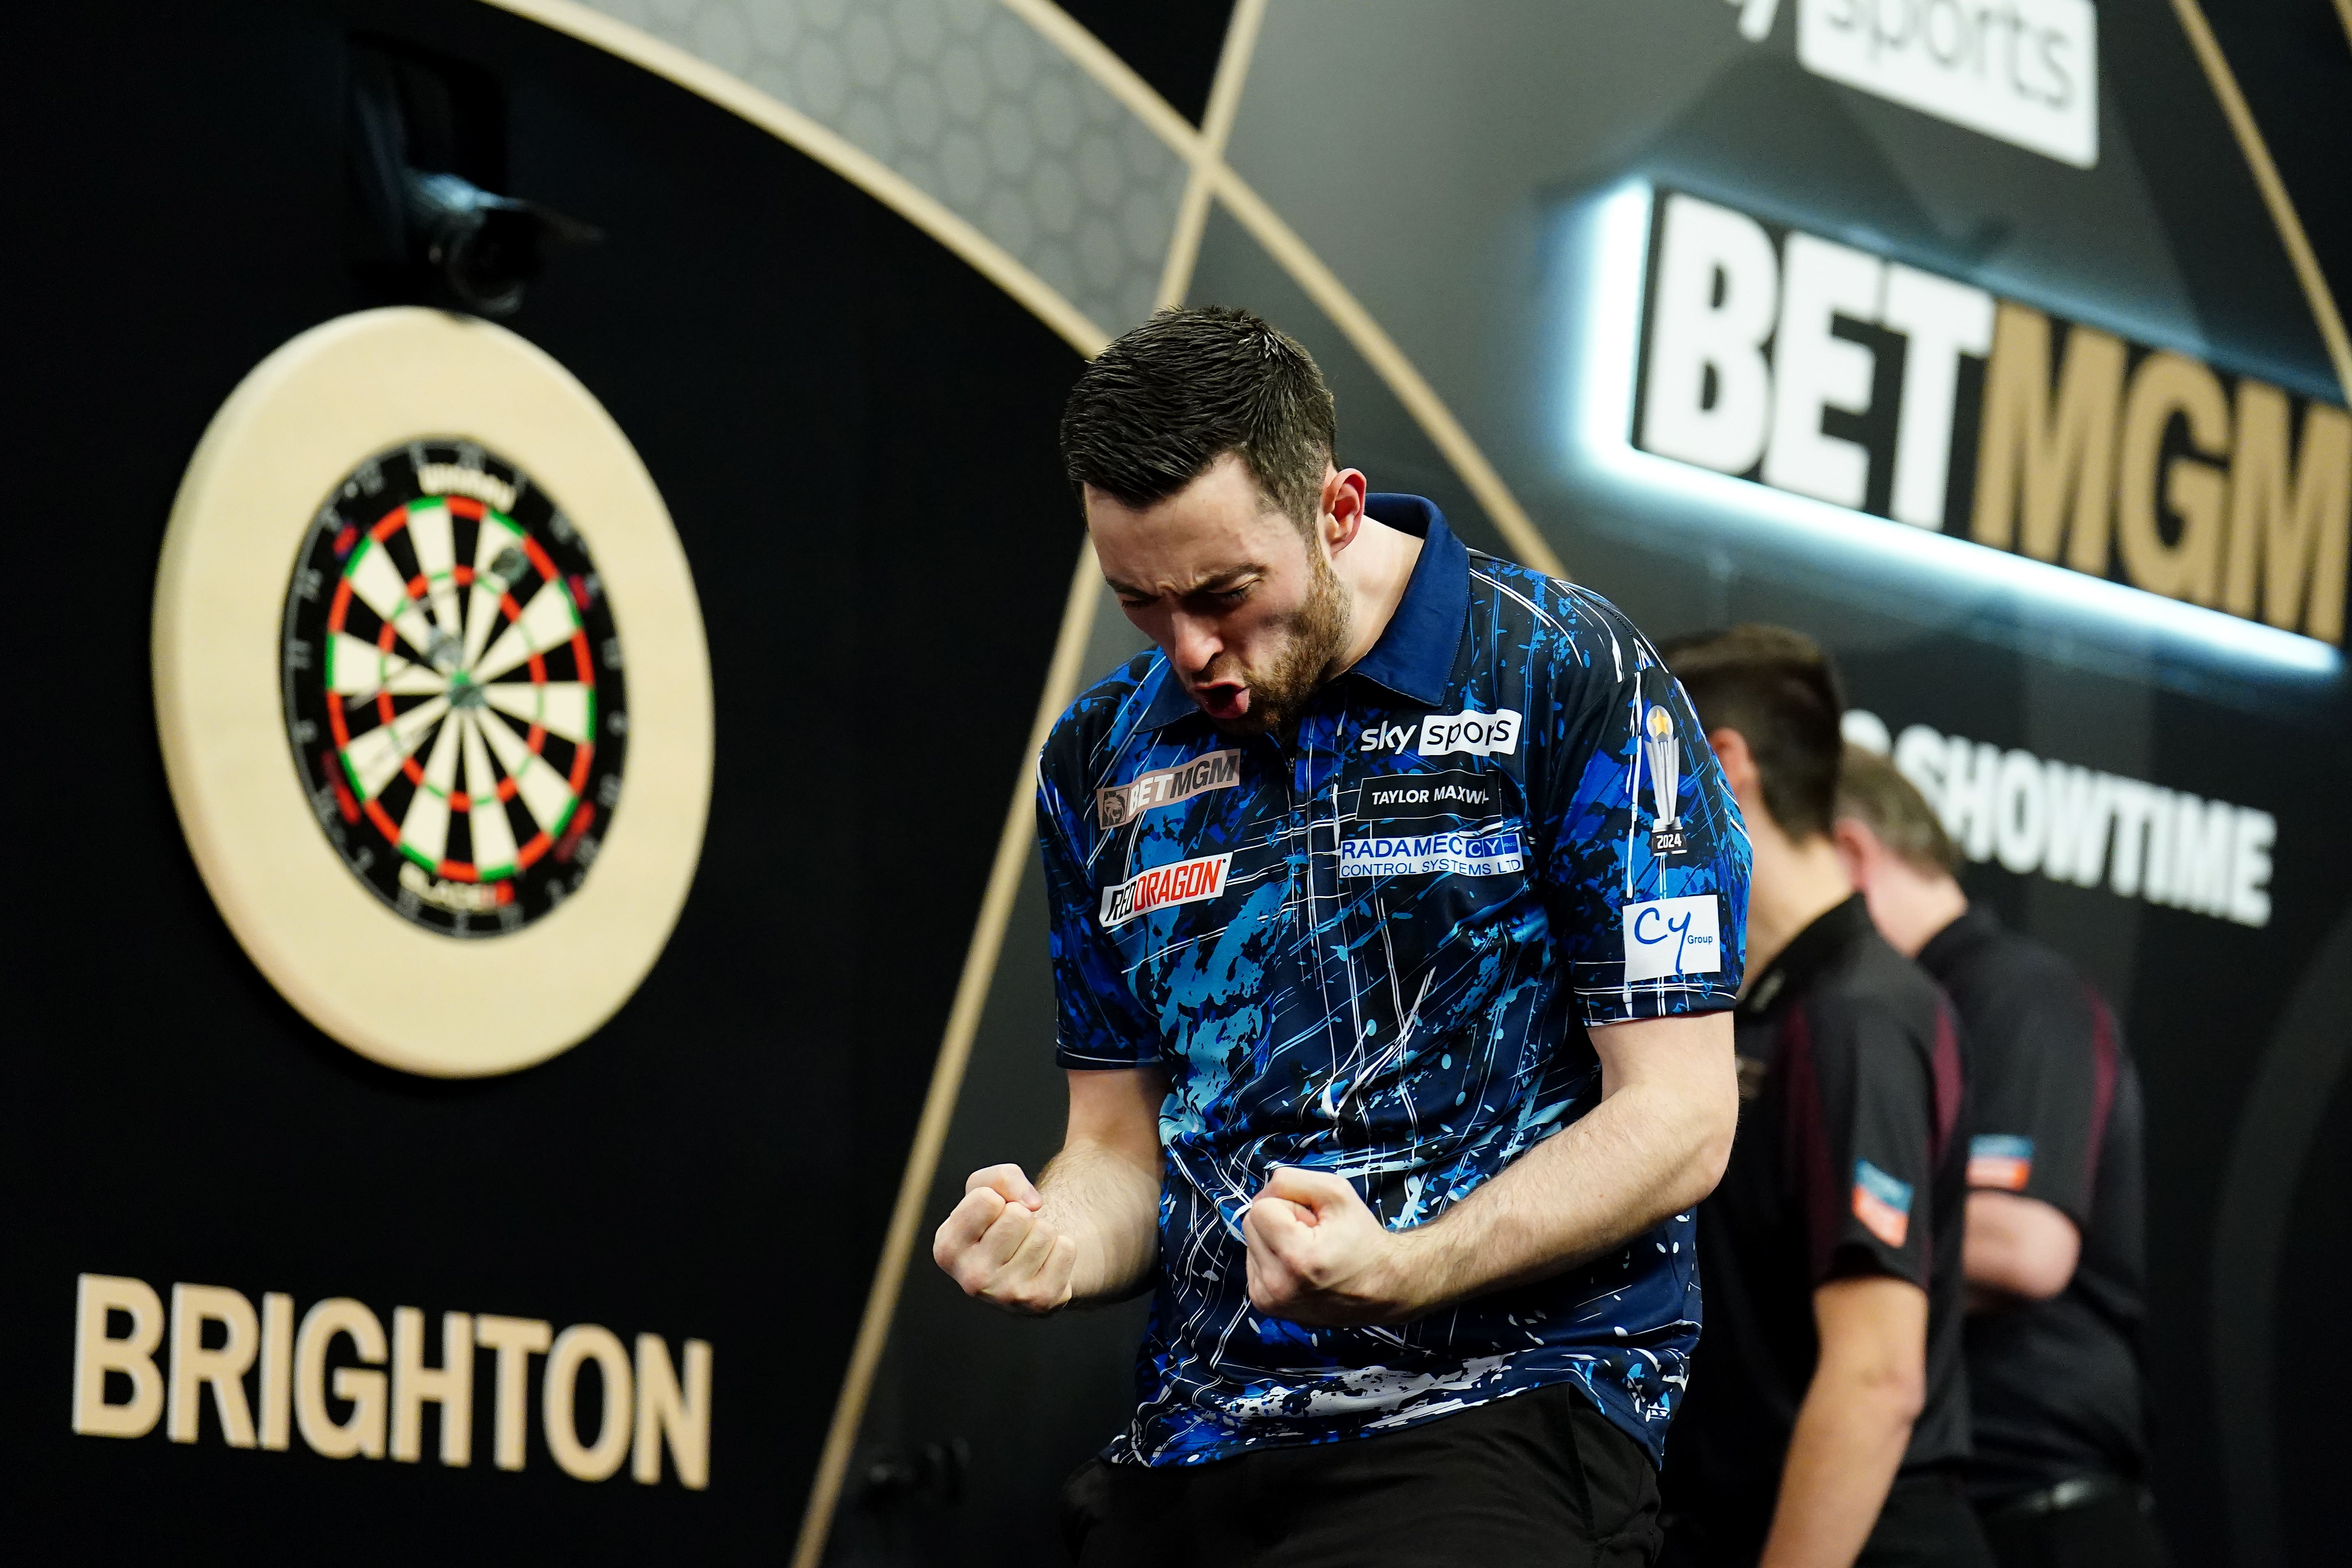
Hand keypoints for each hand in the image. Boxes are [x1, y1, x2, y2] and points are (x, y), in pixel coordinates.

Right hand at [933, 1163, 1077, 1314]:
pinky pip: (1066, 1249)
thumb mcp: (987, 1188)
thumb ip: (1001, 1177)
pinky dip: (1061, 1248)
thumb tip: (1033, 1204)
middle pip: (1018, 1216)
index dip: (997, 1198)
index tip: (992, 1216)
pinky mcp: (1041, 1301)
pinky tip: (1044, 1263)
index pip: (987, 1199)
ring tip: (1027, 1248)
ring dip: (1041, 1232)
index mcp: (947, 1249)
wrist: (1024, 1262)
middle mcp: (971, 1279)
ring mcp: (1006, 1295)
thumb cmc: (998, 1220)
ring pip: (1044, 1231)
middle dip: (1022, 1216)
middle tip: (1014, 1235)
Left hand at [1242, 1167, 1426, 1326]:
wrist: (1381, 1288)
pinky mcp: (1265, 1306)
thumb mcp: (1337, 1192)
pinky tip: (1298, 1266)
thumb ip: (1292, 1180)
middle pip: (1250, 1223)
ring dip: (1275, 1239)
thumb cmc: (1362, 1239)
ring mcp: (1268, 1300)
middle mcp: (1276, 1286)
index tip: (1315, 1222)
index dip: (1290, 1205)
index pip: (1260, 1207)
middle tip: (1313, 1234)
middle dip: (1280, 1220)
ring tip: (1308, 1251)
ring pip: (1250, 1242)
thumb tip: (1263, 1190)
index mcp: (1295, 1258)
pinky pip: (1254, 1263)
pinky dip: (1272, 1257)